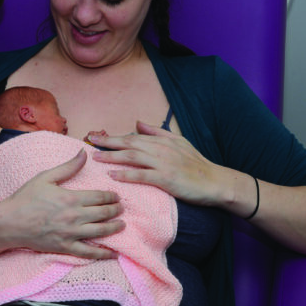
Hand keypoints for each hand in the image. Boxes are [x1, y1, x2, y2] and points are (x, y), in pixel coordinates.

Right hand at [0, 148, 124, 257]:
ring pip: (101, 231)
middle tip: (121, 208)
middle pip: (103, 213)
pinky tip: (113, 252)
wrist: (10, 222)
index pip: (99, 197)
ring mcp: (71, 234)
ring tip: (122, 225)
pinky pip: (89, 252)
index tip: (116, 196)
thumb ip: (68, 166)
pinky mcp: (65, 247)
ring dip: (115, 228)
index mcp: (70, 198)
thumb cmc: (26, 198)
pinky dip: (103, 253)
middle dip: (116, 210)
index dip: (111, 196)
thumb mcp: (45, 177)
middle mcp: (74, 217)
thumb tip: (84, 152)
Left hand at [88, 121, 228, 204]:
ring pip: (132, 158)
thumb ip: (157, 132)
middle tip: (89, 142)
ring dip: (112, 157)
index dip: (113, 137)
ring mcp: (164, 164)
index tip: (95, 136)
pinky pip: (142, 176)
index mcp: (162, 141)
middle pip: (129, 144)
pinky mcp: (167, 179)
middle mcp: (160, 150)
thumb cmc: (197, 164)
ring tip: (96, 157)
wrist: (217, 182)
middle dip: (107, 142)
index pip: (132, 137)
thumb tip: (137, 123)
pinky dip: (127, 175)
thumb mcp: (178, 142)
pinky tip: (113, 175)